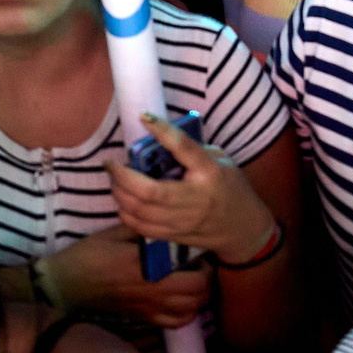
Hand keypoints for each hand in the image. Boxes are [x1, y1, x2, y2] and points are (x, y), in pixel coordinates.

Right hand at [40, 226, 212, 327]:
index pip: (194, 271)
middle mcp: (153, 291)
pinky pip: (175, 323)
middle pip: (199, 293)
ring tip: (193, 280)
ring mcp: (148, 308)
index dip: (205, 260)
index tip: (200, 248)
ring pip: (191, 311)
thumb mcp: (118, 232)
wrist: (65, 284)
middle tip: (201, 263)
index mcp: (148, 266)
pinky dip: (186, 313)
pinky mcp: (142, 318)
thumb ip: (146, 229)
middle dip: (207, 277)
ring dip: (199, 296)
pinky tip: (181, 300)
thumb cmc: (90, 254)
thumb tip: (170, 222)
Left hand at [102, 112, 276, 263]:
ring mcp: (182, 221)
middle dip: (122, 175)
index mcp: (209, 173)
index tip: (143, 116)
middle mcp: (193, 199)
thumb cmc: (231, 188)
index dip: (162, 130)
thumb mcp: (221, 161)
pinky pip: (141, 227)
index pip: (183, 148)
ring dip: (120, 194)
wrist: (242, 229)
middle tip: (110, 162)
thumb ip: (193, 151)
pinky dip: (126, 213)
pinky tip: (122, 201)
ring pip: (140, 211)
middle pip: (149, 191)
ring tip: (114, 180)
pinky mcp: (173, 236)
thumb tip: (160, 139)